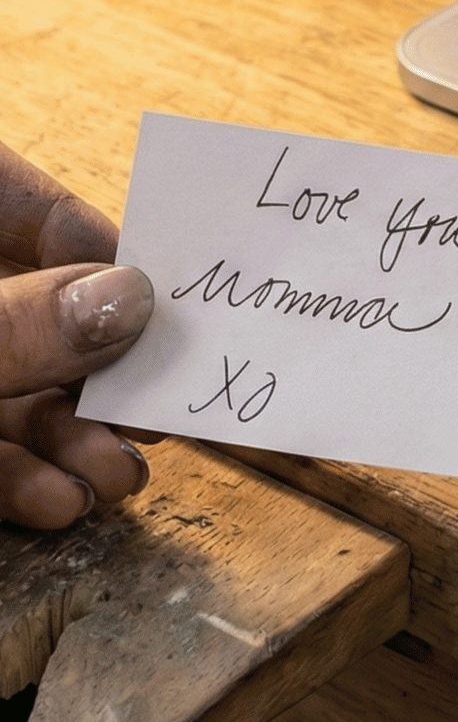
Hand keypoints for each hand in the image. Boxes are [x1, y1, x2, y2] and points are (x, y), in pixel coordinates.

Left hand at [0, 142, 155, 528]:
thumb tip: (133, 301)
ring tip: (113, 480)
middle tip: (156, 416)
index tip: (178, 323)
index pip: (49, 218)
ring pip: (15, 392)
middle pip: (47, 318)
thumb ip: (12, 322)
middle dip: (106, 377)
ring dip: (71, 443)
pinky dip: (16, 480)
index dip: (120, 268)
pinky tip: (57, 503)